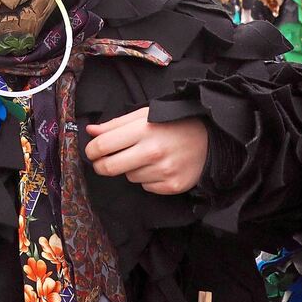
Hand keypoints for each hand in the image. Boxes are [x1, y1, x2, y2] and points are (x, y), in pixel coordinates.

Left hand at [84, 107, 207, 194]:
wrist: (210, 138)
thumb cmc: (172, 123)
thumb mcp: (143, 115)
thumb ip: (115, 124)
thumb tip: (90, 131)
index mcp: (143, 129)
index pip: (103, 145)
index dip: (91, 150)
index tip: (90, 151)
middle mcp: (152, 151)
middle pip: (110, 167)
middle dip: (100, 165)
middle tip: (102, 162)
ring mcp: (163, 170)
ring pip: (128, 177)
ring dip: (130, 169)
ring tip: (145, 157)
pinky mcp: (172, 185)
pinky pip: (145, 187)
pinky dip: (147, 179)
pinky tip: (158, 167)